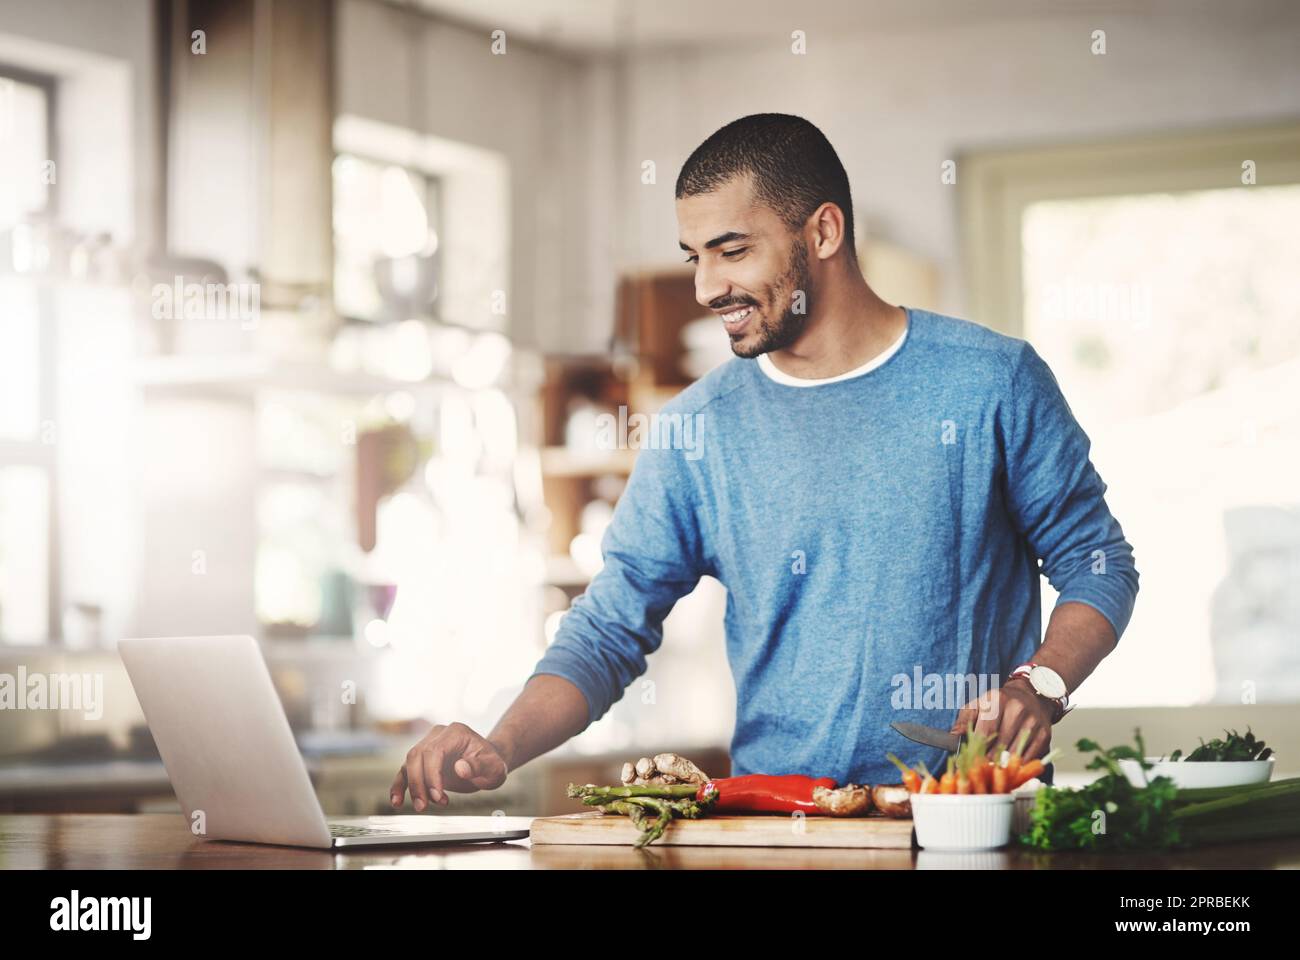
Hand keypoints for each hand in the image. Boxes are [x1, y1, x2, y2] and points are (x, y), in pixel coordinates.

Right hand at [390, 722, 509, 811]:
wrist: (487, 765)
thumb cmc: (491, 764)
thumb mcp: (494, 767)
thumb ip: (479, 766)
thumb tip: (461, 768)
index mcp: (456, 732)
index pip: (435, 751)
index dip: (432, 774)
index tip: (437, 796)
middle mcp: (438, 735)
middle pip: (417, 755)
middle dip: (418, 783)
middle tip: (424, 806)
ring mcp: (428, 745)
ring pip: (409, 763)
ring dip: (411, 787)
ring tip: (420, 807)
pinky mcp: (422, 760)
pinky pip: (405, 771)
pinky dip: (399, 786)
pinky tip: (396, 802)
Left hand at [949, 679, 1053, 761]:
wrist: (1031, 696)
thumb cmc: (999, 703)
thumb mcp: (978, 705)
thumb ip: (964, 720)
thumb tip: (953, 736)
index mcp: (997, 700)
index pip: (984, 733)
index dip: (976, 751)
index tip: (969, 762)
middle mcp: (1017, 709)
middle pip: (999, 745)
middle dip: (988, 760)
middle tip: (980, 769)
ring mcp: (1033, 722)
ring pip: (1014, 754)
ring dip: (1003, 765)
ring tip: (994, 768)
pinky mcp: (1045, 734)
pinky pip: (1029, 757)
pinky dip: (1019, 765)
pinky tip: (1010, 765)